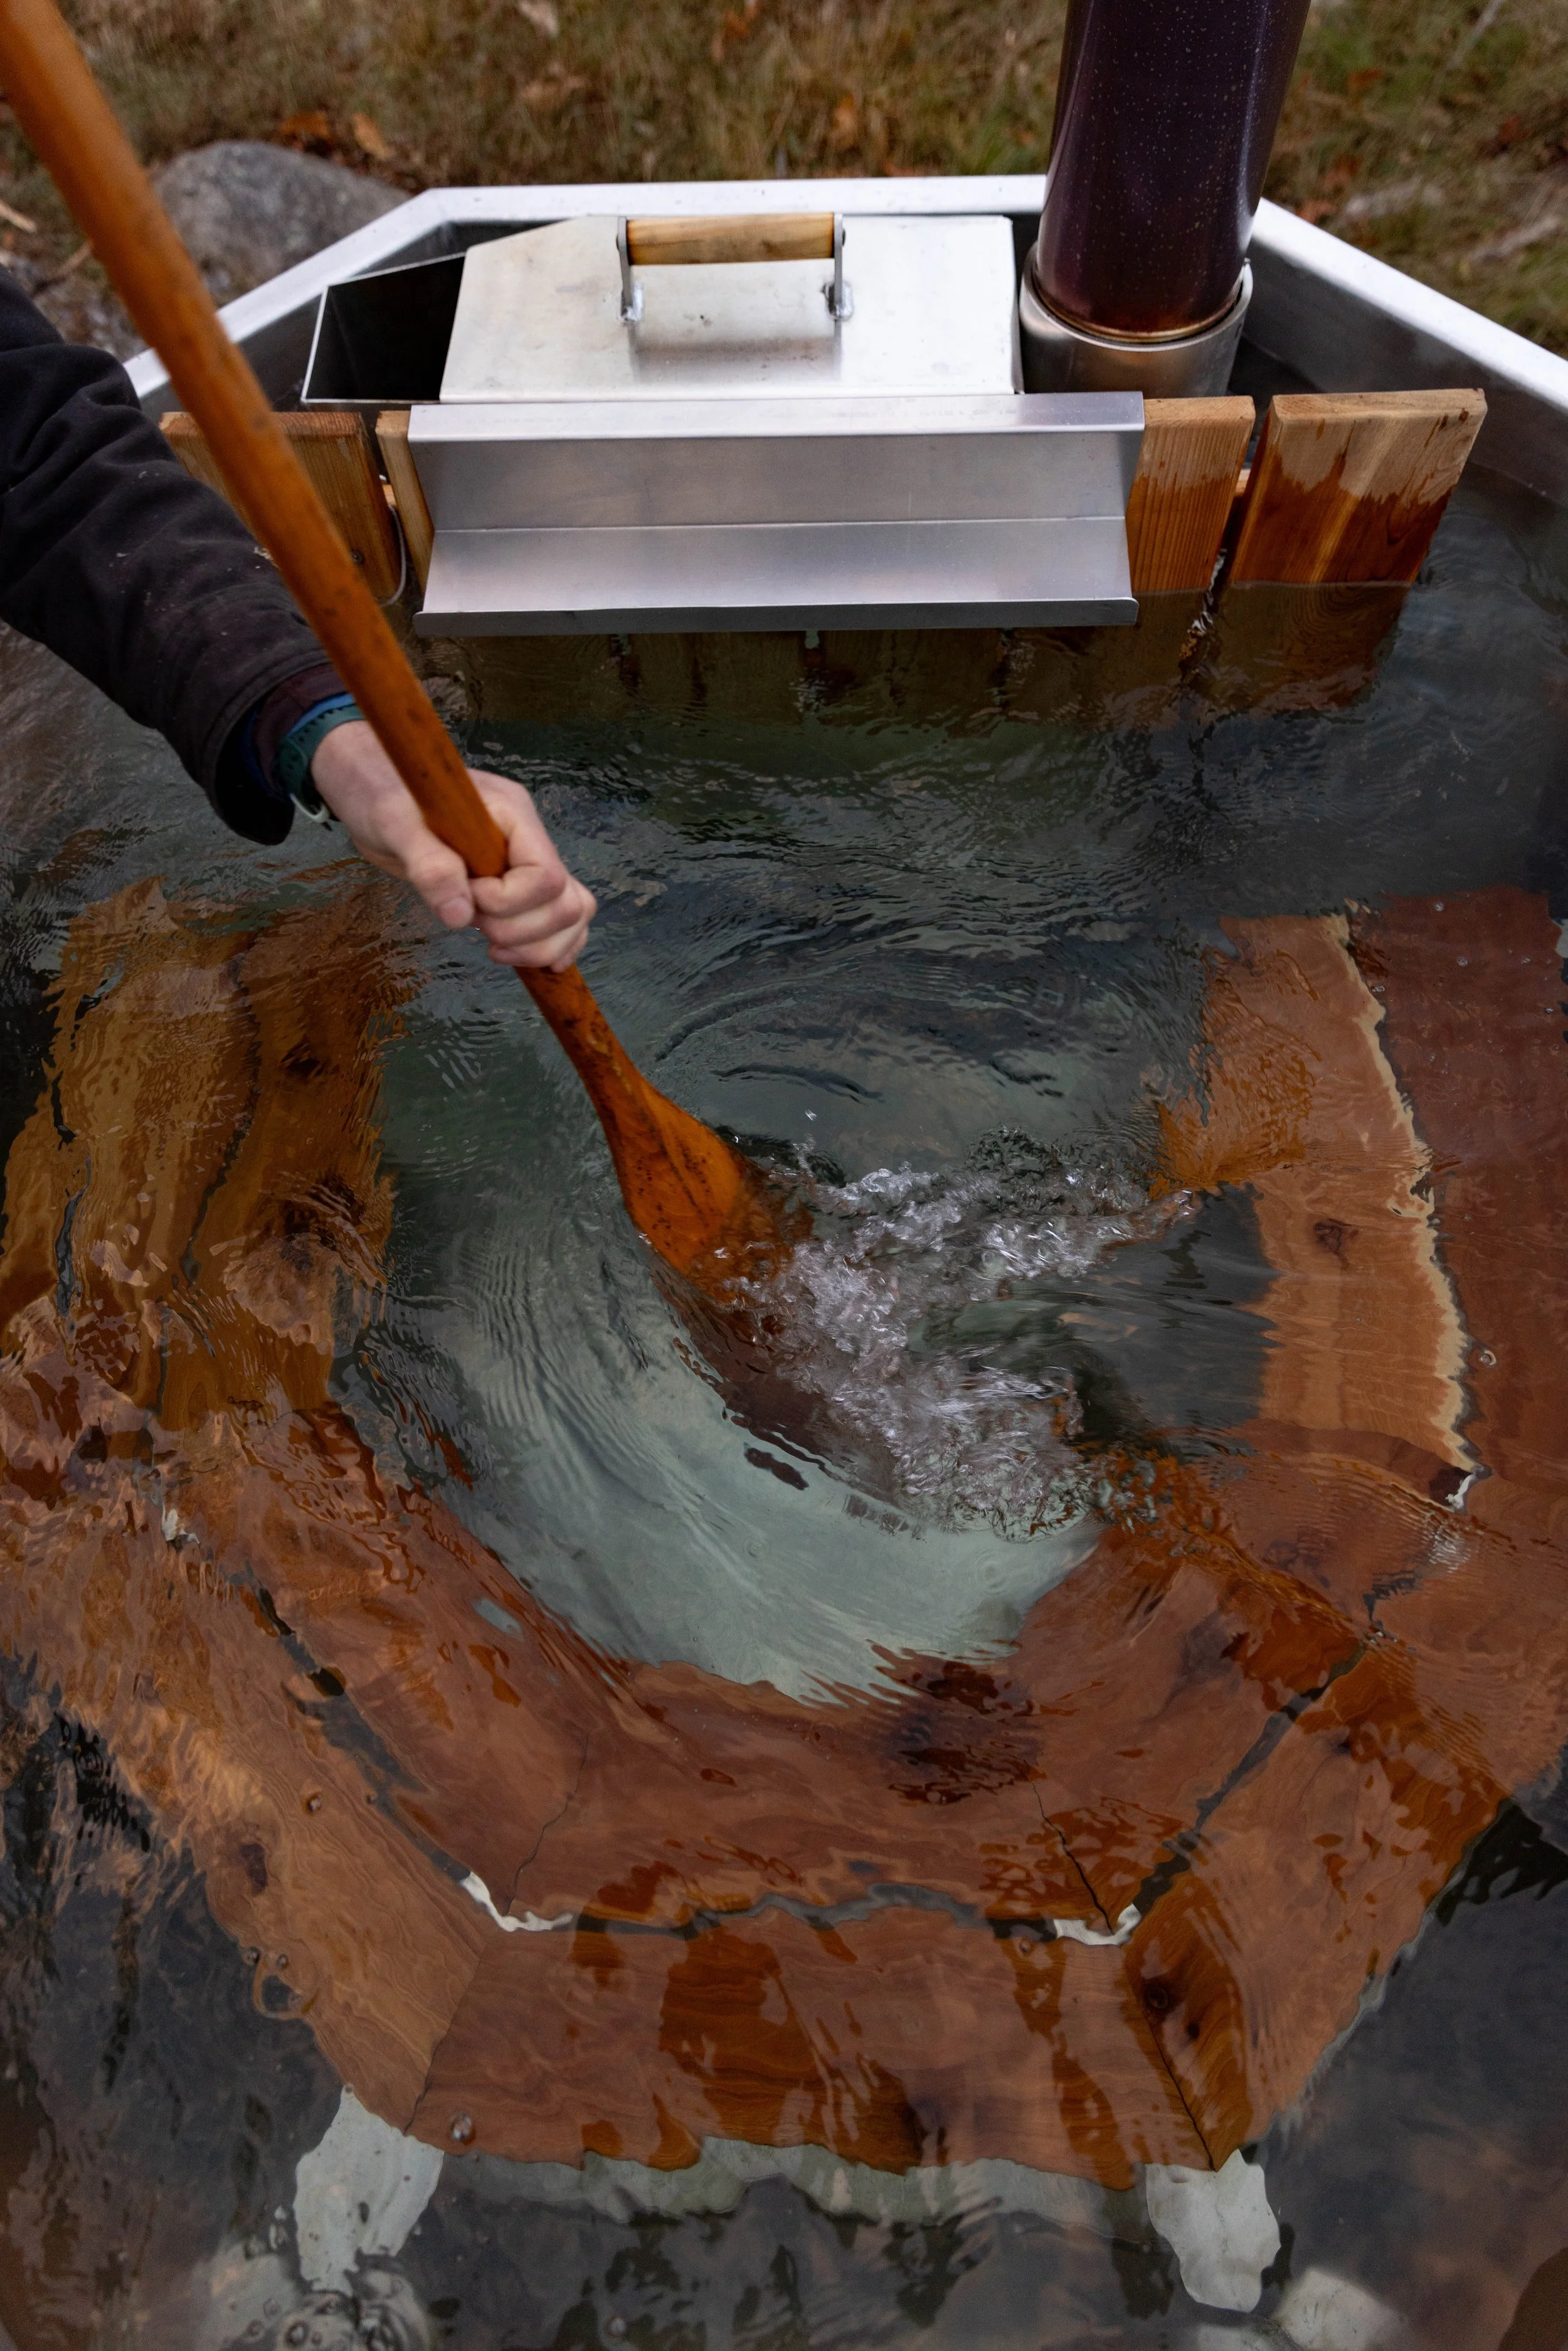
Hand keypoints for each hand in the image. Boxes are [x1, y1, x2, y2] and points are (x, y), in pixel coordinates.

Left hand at [309, 720, 595, 971]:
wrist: (376, 794)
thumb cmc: (383, 796)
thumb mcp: (395, 826)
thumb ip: (430, 866)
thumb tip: (460, 916)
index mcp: (512, 814)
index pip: (546, 875)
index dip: (509, 902)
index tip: (467, 897)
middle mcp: (530, 839)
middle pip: (565, 903)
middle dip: (521, 930)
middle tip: (474, 923)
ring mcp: (528, 863)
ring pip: (572, 914)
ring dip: (536, 945)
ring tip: (491, 946)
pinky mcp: (519, 886)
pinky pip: (560, 919)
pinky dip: (548, 946)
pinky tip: (519, 958)